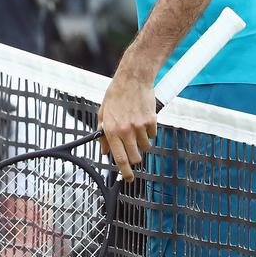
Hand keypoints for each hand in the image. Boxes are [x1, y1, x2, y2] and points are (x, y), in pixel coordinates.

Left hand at [98, 66, 156, 182]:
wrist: (133, 78)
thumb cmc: (116, 94)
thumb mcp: (103, 113)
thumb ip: (102, 134)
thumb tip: (103, 151)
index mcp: (112, 130)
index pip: (119, 158)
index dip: (125, 172)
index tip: (128, 178)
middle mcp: (126, 130)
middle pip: (135, 157)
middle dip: (134, 157)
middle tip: (132, 148)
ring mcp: (140, 126)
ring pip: (145, 147)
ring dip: (142, 143)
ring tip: (136, 129)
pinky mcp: (152, 121)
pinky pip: (153, 135)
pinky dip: (149, 132)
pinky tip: (143, 119)